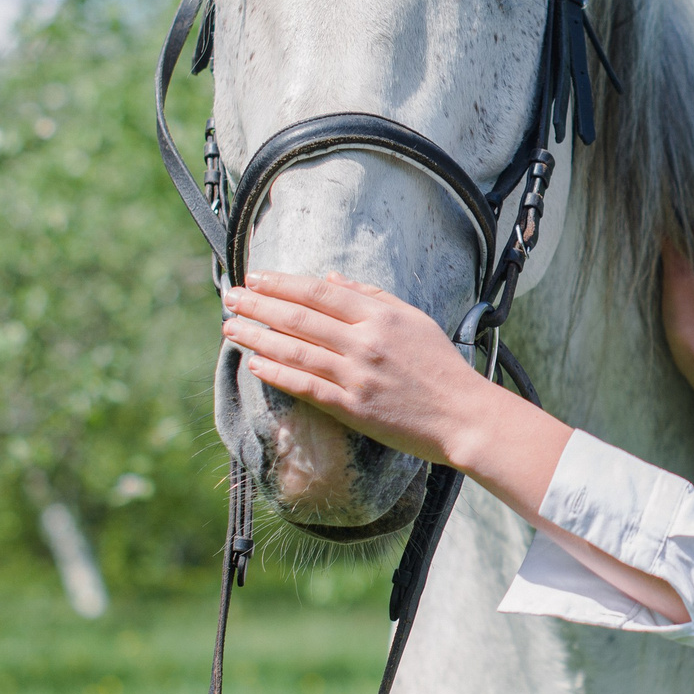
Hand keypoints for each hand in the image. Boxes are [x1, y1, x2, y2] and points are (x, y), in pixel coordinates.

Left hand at [221, 272, 494, 466]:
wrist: (463, 415)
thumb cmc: (441, 367)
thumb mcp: (414, 320)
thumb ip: (372, 297)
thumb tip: (332, 278)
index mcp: (381, 316)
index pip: (320, 292)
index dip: (283, 283)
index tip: (255, 277)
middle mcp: (366, 342)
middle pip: (300, 317)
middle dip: (259, 305)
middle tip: (230, 297)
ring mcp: (358, 376)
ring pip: (296, 351)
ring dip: (258, 337)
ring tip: (231, 328)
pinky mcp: (353, 407)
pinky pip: (306, 386)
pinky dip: (277, 374)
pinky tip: (255, 364)